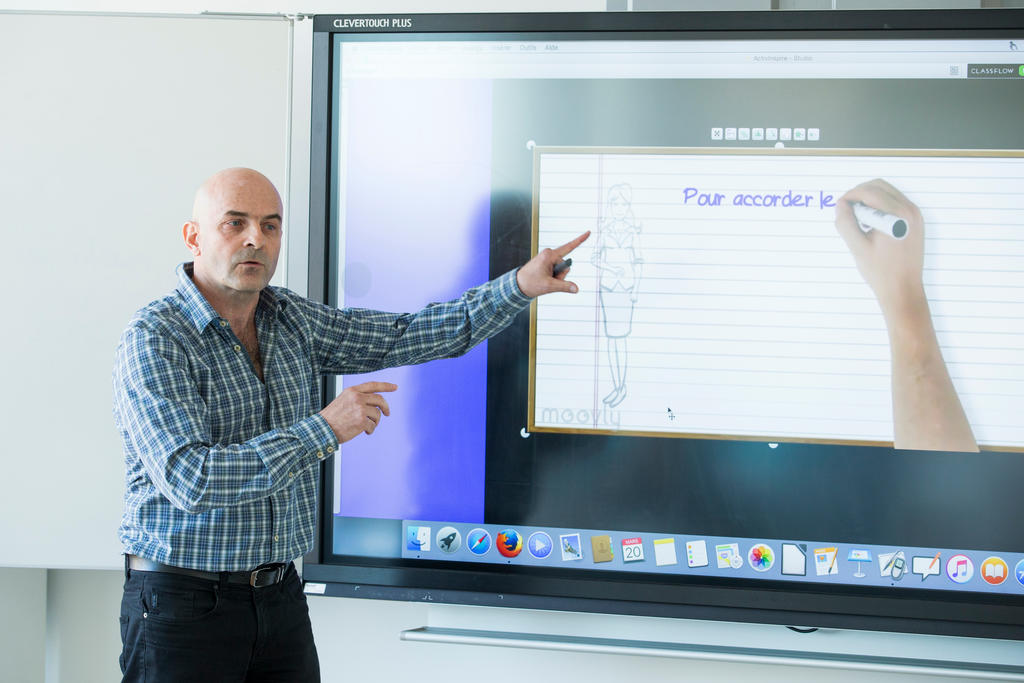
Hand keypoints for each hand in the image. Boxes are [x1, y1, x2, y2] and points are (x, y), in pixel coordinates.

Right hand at [319, 381, 396, 443]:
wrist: (323, 429)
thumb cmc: (333, 417)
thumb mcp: (344, 400)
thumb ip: (358, 398)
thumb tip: (376, 403)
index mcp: (352, 391)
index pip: (373, 385)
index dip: (386, 386)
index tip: (395, 387)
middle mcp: (357, 397)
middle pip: (380, 400)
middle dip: (385, 408)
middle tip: (387, 414)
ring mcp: (360, 409)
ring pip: (377, 414)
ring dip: (375, 422)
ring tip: (366, 427)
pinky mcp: (361, 421)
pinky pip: (373, 426)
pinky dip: (370, 430)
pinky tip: (364, 432)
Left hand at [516, 231, 590, 297]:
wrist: (518, 285)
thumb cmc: (531, 283)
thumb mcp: (549, 286)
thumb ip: (564, 286)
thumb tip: (576, 288)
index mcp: (550, 255)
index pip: (569, 247)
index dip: (580, 240)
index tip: (589, 232)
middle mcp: (549, 253)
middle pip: (565, 265)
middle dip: (560, 275)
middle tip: (548, 280)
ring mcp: (548, 258)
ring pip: (561, 269)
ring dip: (557, 277)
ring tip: (544, 280)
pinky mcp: (546, 262)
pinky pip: (556, 269)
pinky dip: (553, 276)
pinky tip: (544, 278)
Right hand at [834, 179, 925, 319]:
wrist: (903, 289)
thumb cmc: (881, 272)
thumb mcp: (857, 248)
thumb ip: (846, 224)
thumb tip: (840, 205)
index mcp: (898, 215)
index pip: (869, 192)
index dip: (850, 196)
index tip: (839, 207)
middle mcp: (910, 210)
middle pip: (879, 186)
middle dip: (859, 194)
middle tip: (846, 212)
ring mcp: (915, 215)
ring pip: (887, 192)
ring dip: (869, 200)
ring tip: (859, 222)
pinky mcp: (916, 221)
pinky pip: (895, 203)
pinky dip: (880, 207)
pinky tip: (871, 226)